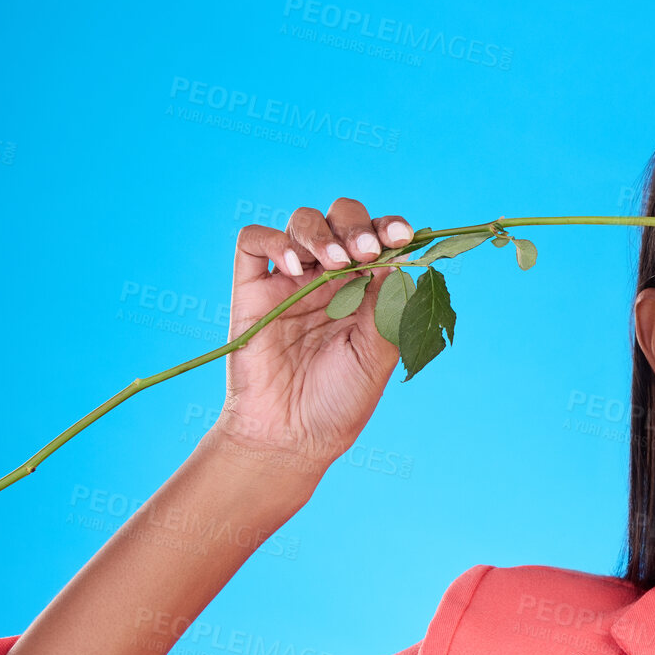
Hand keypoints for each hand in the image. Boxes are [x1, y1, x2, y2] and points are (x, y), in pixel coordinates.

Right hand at [212, 197, 413, 470]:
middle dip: (355, 225)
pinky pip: (253, 241)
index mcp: (366, 288)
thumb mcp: (377, 354)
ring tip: (333, 263)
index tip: (401, 237)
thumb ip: (386, 305)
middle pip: (341, 217)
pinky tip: (295, 268)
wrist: (292, 436)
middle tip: (364, 253)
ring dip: (321, 232)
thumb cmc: (340, 400)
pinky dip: (274, 241)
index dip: (390, 228)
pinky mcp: (253, 289)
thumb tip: (398, 256)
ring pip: (302, 221)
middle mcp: (330, 277)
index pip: (380, 239)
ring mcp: (290, 280)